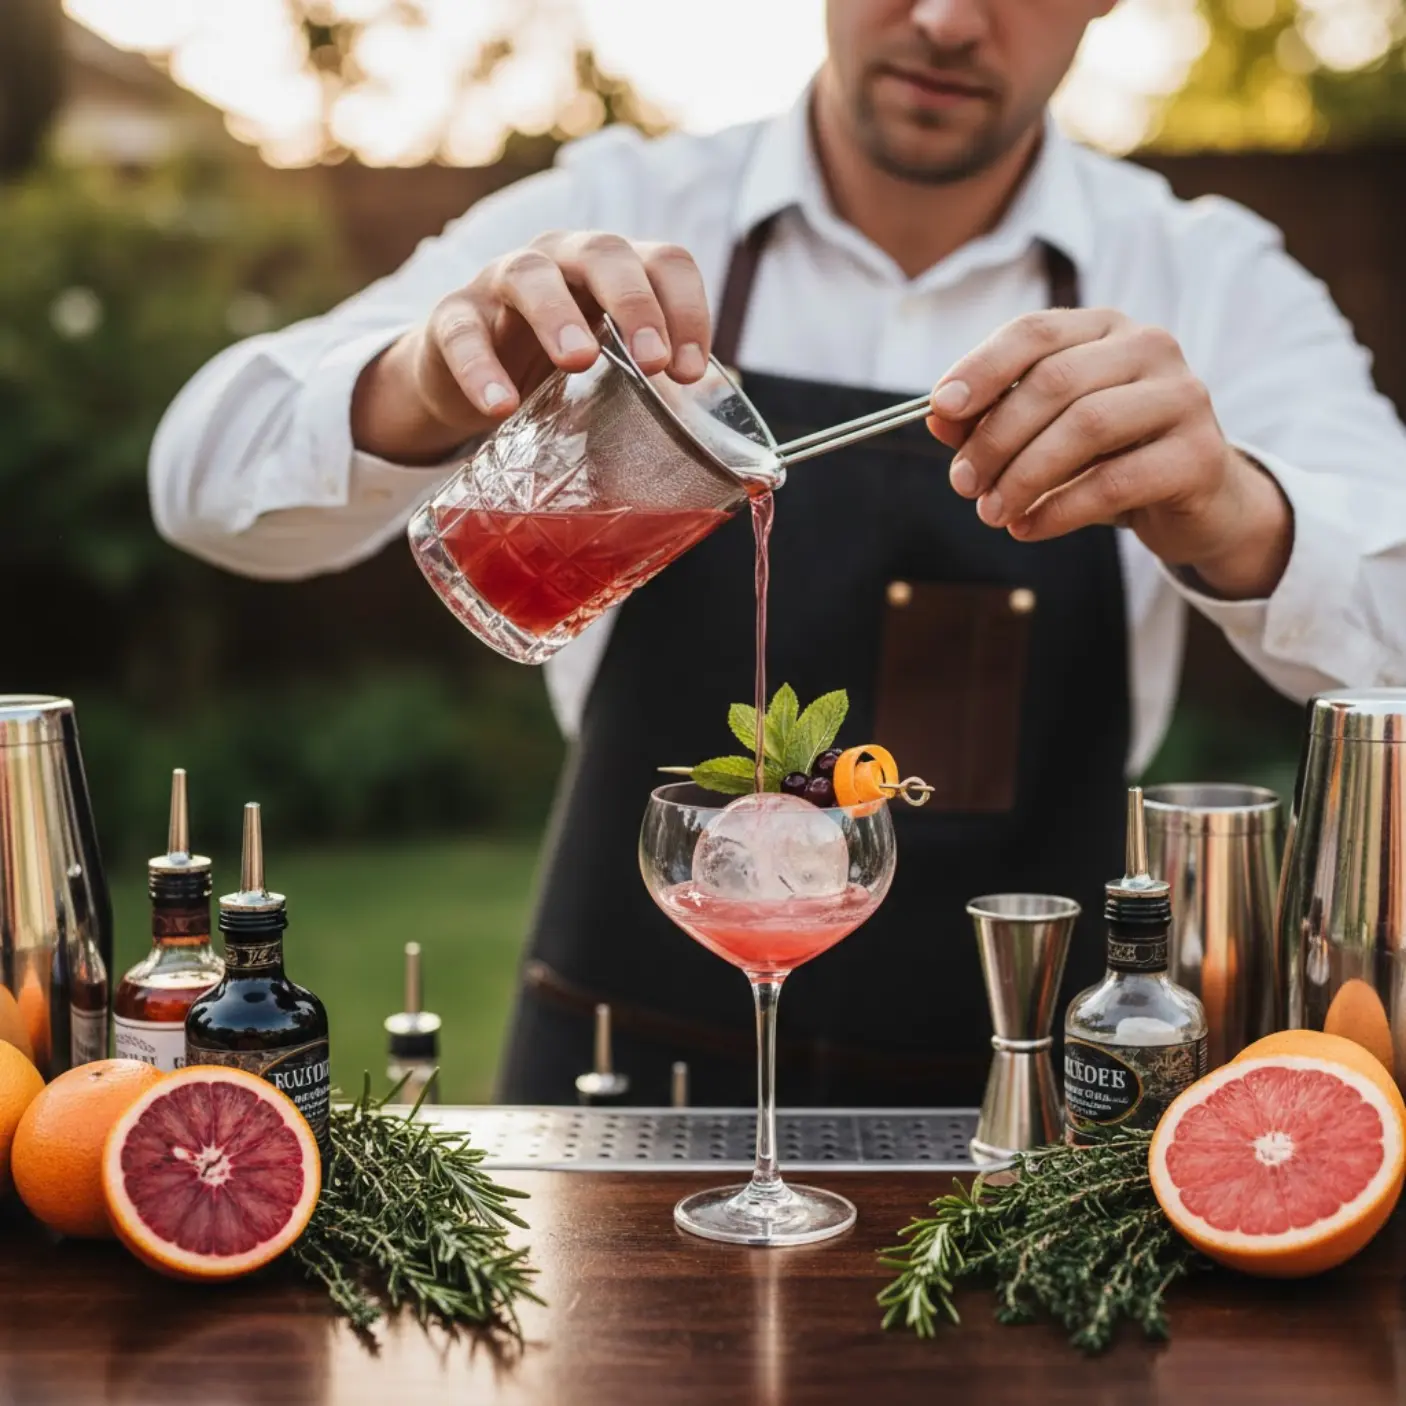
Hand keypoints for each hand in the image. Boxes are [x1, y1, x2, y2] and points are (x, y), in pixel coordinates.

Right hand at [352, 231, 710, 463]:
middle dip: (636, 304)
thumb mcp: (611, 372)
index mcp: (614, 271)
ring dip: (558, 315)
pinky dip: (480, 368)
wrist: (465, 379)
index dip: (688, 308)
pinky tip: (499, 406)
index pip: (665, 262)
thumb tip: (727, 427)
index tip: (691, 372)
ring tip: (579, 362)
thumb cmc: (555, 369)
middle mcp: (561, 260)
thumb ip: (657, 385)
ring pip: (530, 275)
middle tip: (655, 364)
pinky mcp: (451, 318)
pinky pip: (462, 333)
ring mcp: (502, 283)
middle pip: (605, 253)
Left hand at [928, 309, 1292, 599]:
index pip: (1034, 332)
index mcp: (1105, 328)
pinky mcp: (1198, 454)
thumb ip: (992, 420)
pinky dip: (1059, 509)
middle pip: (1054, 381)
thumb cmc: (1111, 458)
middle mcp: (1149, 347)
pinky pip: (1114, 480)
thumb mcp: (1045, 435)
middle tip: (962, 484)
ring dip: (1024, 476)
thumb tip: (937, 417)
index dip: (982, 368)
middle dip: (995, 437)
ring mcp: (1181, 396)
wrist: (1197, 500)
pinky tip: (1028, 527)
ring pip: (1086, 426)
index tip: (940, 408)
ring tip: (991, 512)